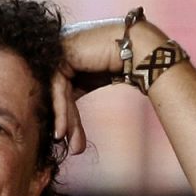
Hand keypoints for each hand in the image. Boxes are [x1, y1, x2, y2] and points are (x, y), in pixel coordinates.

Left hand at [53, 13, 166, 154]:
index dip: (67, 117)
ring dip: (63, 119)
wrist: (139, 47)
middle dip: (65, 122)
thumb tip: (69, 121)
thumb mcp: (94, 81)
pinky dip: (60, 110)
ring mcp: (60, 50)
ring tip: (65, 140)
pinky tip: (62, 129)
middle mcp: (60, 51)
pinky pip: (57, 87)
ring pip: (55, 92)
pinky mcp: (62, 54)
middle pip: (58, 93)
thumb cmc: (125, 63)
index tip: (72, 141)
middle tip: (73, 148)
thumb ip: (76, 93)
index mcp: (67, 56)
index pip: (62, 91)